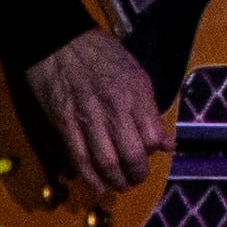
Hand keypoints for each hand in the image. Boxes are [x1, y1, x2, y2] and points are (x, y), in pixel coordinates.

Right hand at [22, 30, 168, 194]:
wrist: (59, 40)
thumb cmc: (101, 54)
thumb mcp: (136, 74)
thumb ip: (150, 110)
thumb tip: (167, 143)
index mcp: (135, 94)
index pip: (152, 137)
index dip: (154, 152)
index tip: (151, 155)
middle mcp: (113, 109)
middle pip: (131, 154)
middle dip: (137, 175)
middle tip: (137, 180)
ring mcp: (87, 118)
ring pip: (105, 161)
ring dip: (115, 181)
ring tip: (120, 185)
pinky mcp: (63, 123)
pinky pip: (78, 157)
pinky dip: (89, 176)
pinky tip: (97, 186)